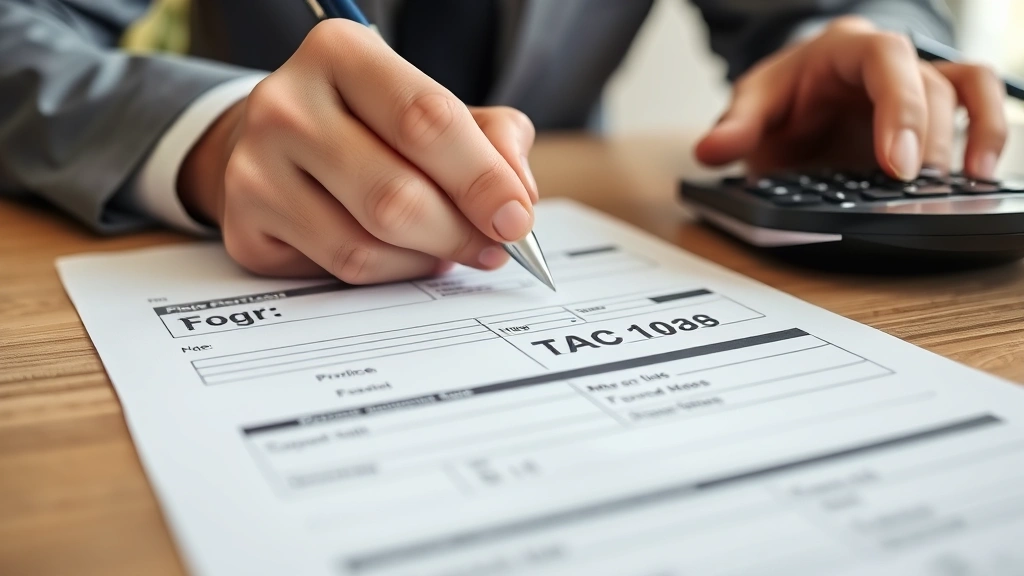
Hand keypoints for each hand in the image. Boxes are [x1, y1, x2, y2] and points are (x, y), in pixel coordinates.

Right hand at [178, 19, 537, 282]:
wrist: (283, 145)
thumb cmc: (373, 124)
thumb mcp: (435, 106)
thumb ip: (492, 138)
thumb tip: (517, 198)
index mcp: (340, 53)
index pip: (425, 118)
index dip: (482, 178)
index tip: (517, 219)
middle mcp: (285, 104)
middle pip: (394, 194)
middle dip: (459, 232)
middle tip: (495, 248)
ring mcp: (254, 168)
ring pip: (366, 244)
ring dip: (426, 258)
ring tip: (448, 248)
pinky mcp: (244, 227)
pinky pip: (338, 270)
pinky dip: (389, 274)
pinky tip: (403, 255)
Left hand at [695, 17, 1007, 180]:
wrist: (793, 103)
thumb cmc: (780, 100)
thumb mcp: (751, 108)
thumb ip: (735, 128)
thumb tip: (710, 149)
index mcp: (843, 50)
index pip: (886, 61)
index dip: (899, 109)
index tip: (895, 165)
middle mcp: (887, 61)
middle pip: (929, 86)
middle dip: (926, 140)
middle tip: (911, 188)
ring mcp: (915, 82)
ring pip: (963, 92)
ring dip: (967, 137)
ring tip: (960, 182)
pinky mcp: (933, 108)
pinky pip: (977, 103)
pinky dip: (987, 132)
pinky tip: (978, 173)